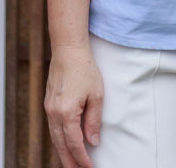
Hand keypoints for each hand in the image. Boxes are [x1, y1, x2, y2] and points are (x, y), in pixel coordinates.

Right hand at [45, 46, 103, 167]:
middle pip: (60, 145)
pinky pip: (52, 128)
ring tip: (72, 163)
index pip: (74, 143)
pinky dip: (58, 139)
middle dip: (69, 161)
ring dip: (62, 152)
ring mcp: (49, 109)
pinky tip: (65, 143)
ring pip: (54, 138)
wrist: (68, 51)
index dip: (82, 158)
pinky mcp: (48, 104)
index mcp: (66, 113)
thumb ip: (94, 120)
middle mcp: (54, 114)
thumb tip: (93, 142)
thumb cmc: (85, 70)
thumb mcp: (96, 95)